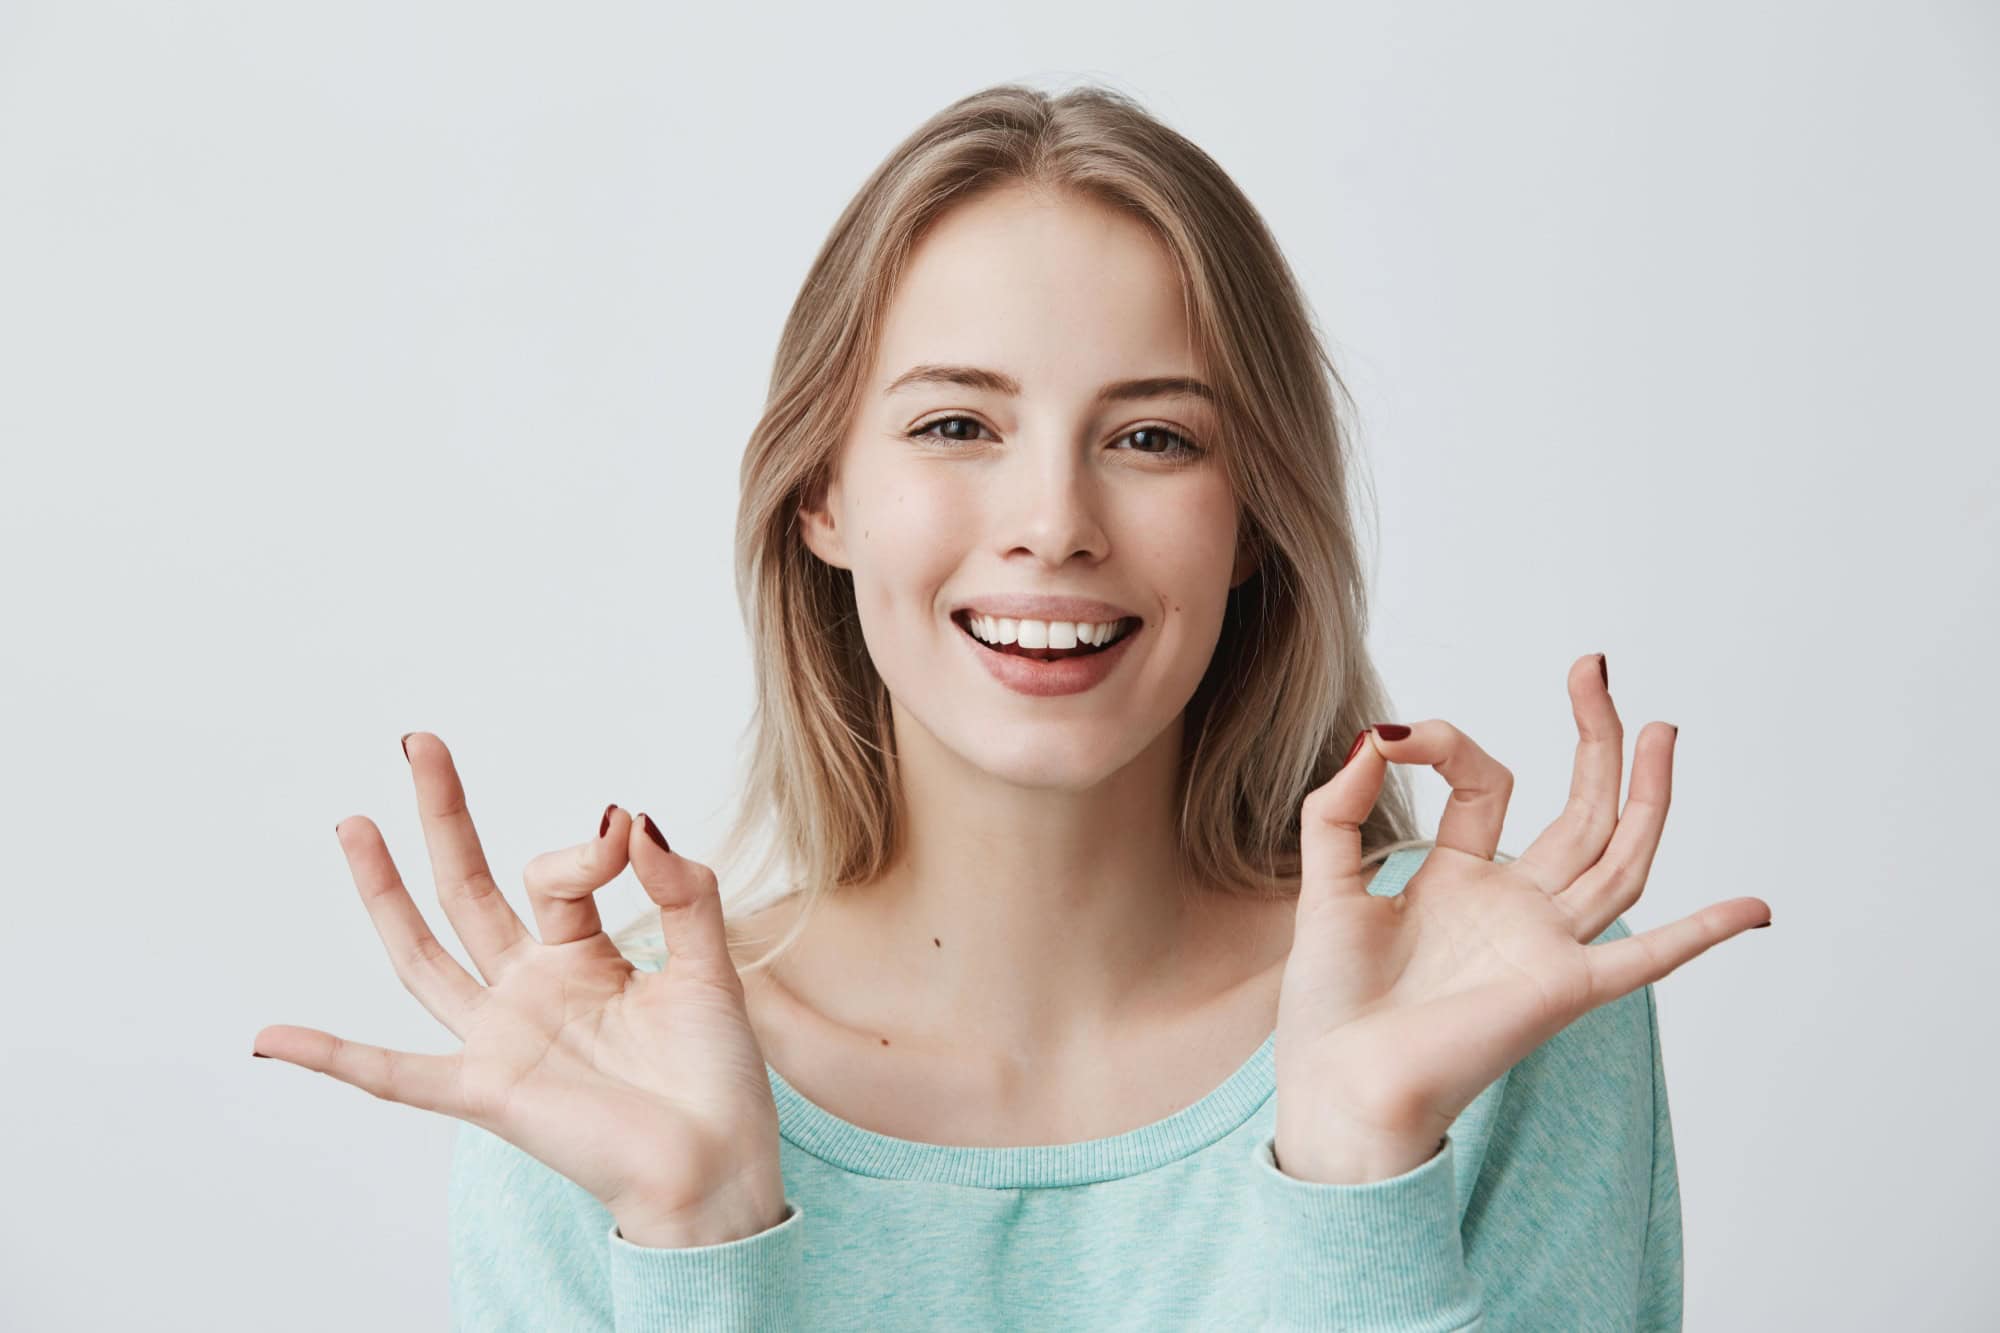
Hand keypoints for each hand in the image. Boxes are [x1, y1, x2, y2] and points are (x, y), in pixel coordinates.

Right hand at [252, 732, 786, 1246]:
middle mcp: (531, 989)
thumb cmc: (715, 1077)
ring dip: (385, 893)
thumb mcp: (710, 964)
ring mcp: (501, 1037)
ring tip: (354, 824)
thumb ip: (683, 890)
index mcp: (584, 957)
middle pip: (468, 890)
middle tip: (419, 743)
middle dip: (444, 818)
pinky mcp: (488, 1092)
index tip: (627, 834)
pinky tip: (271, 1040)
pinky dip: (333, 1058)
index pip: (559, 876)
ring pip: (425, 956)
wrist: (717, 1165)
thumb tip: (634, 818)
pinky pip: (395, 1076)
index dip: (589, 848)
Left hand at [1272, 655, 1770, 1183]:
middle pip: (1578, 812)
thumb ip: (1340, 808)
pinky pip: (1647, 960)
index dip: (1444, 745)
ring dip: (1644, 795)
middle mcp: (1512, 907)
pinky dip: (1701, 934)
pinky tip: (1754, 909)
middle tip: (1595, 669)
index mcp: (1459, 879)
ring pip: (1618, 859)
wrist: (1338, 1081)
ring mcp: (1544, 944)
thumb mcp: (1325, 884)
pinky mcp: (1562, 987)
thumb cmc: (1331, 1004)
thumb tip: (1374, 739)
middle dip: (1593, 739)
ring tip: (1660, 728)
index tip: (1396, 738)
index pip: (1485, 784)